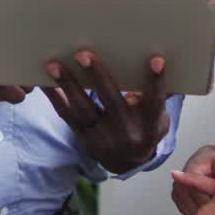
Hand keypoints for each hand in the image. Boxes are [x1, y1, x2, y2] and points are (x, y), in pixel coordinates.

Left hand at [42, 50, 169, 174]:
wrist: (128, 161)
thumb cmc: (144, 125)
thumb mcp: (159, 114)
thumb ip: (161, 92)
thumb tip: (169, 64)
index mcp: (150, 122)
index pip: (155, 99)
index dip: (156, 80)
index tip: (156, 59)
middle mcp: (127, 132)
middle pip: (112, 101)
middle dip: (98, 76)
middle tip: (84, 54)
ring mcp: (103, 138)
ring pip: (83, 108)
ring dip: (67, 84)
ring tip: (53, 65)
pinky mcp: (83, 139)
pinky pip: (67, 116)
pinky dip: (55, 98)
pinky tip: (44, 82)